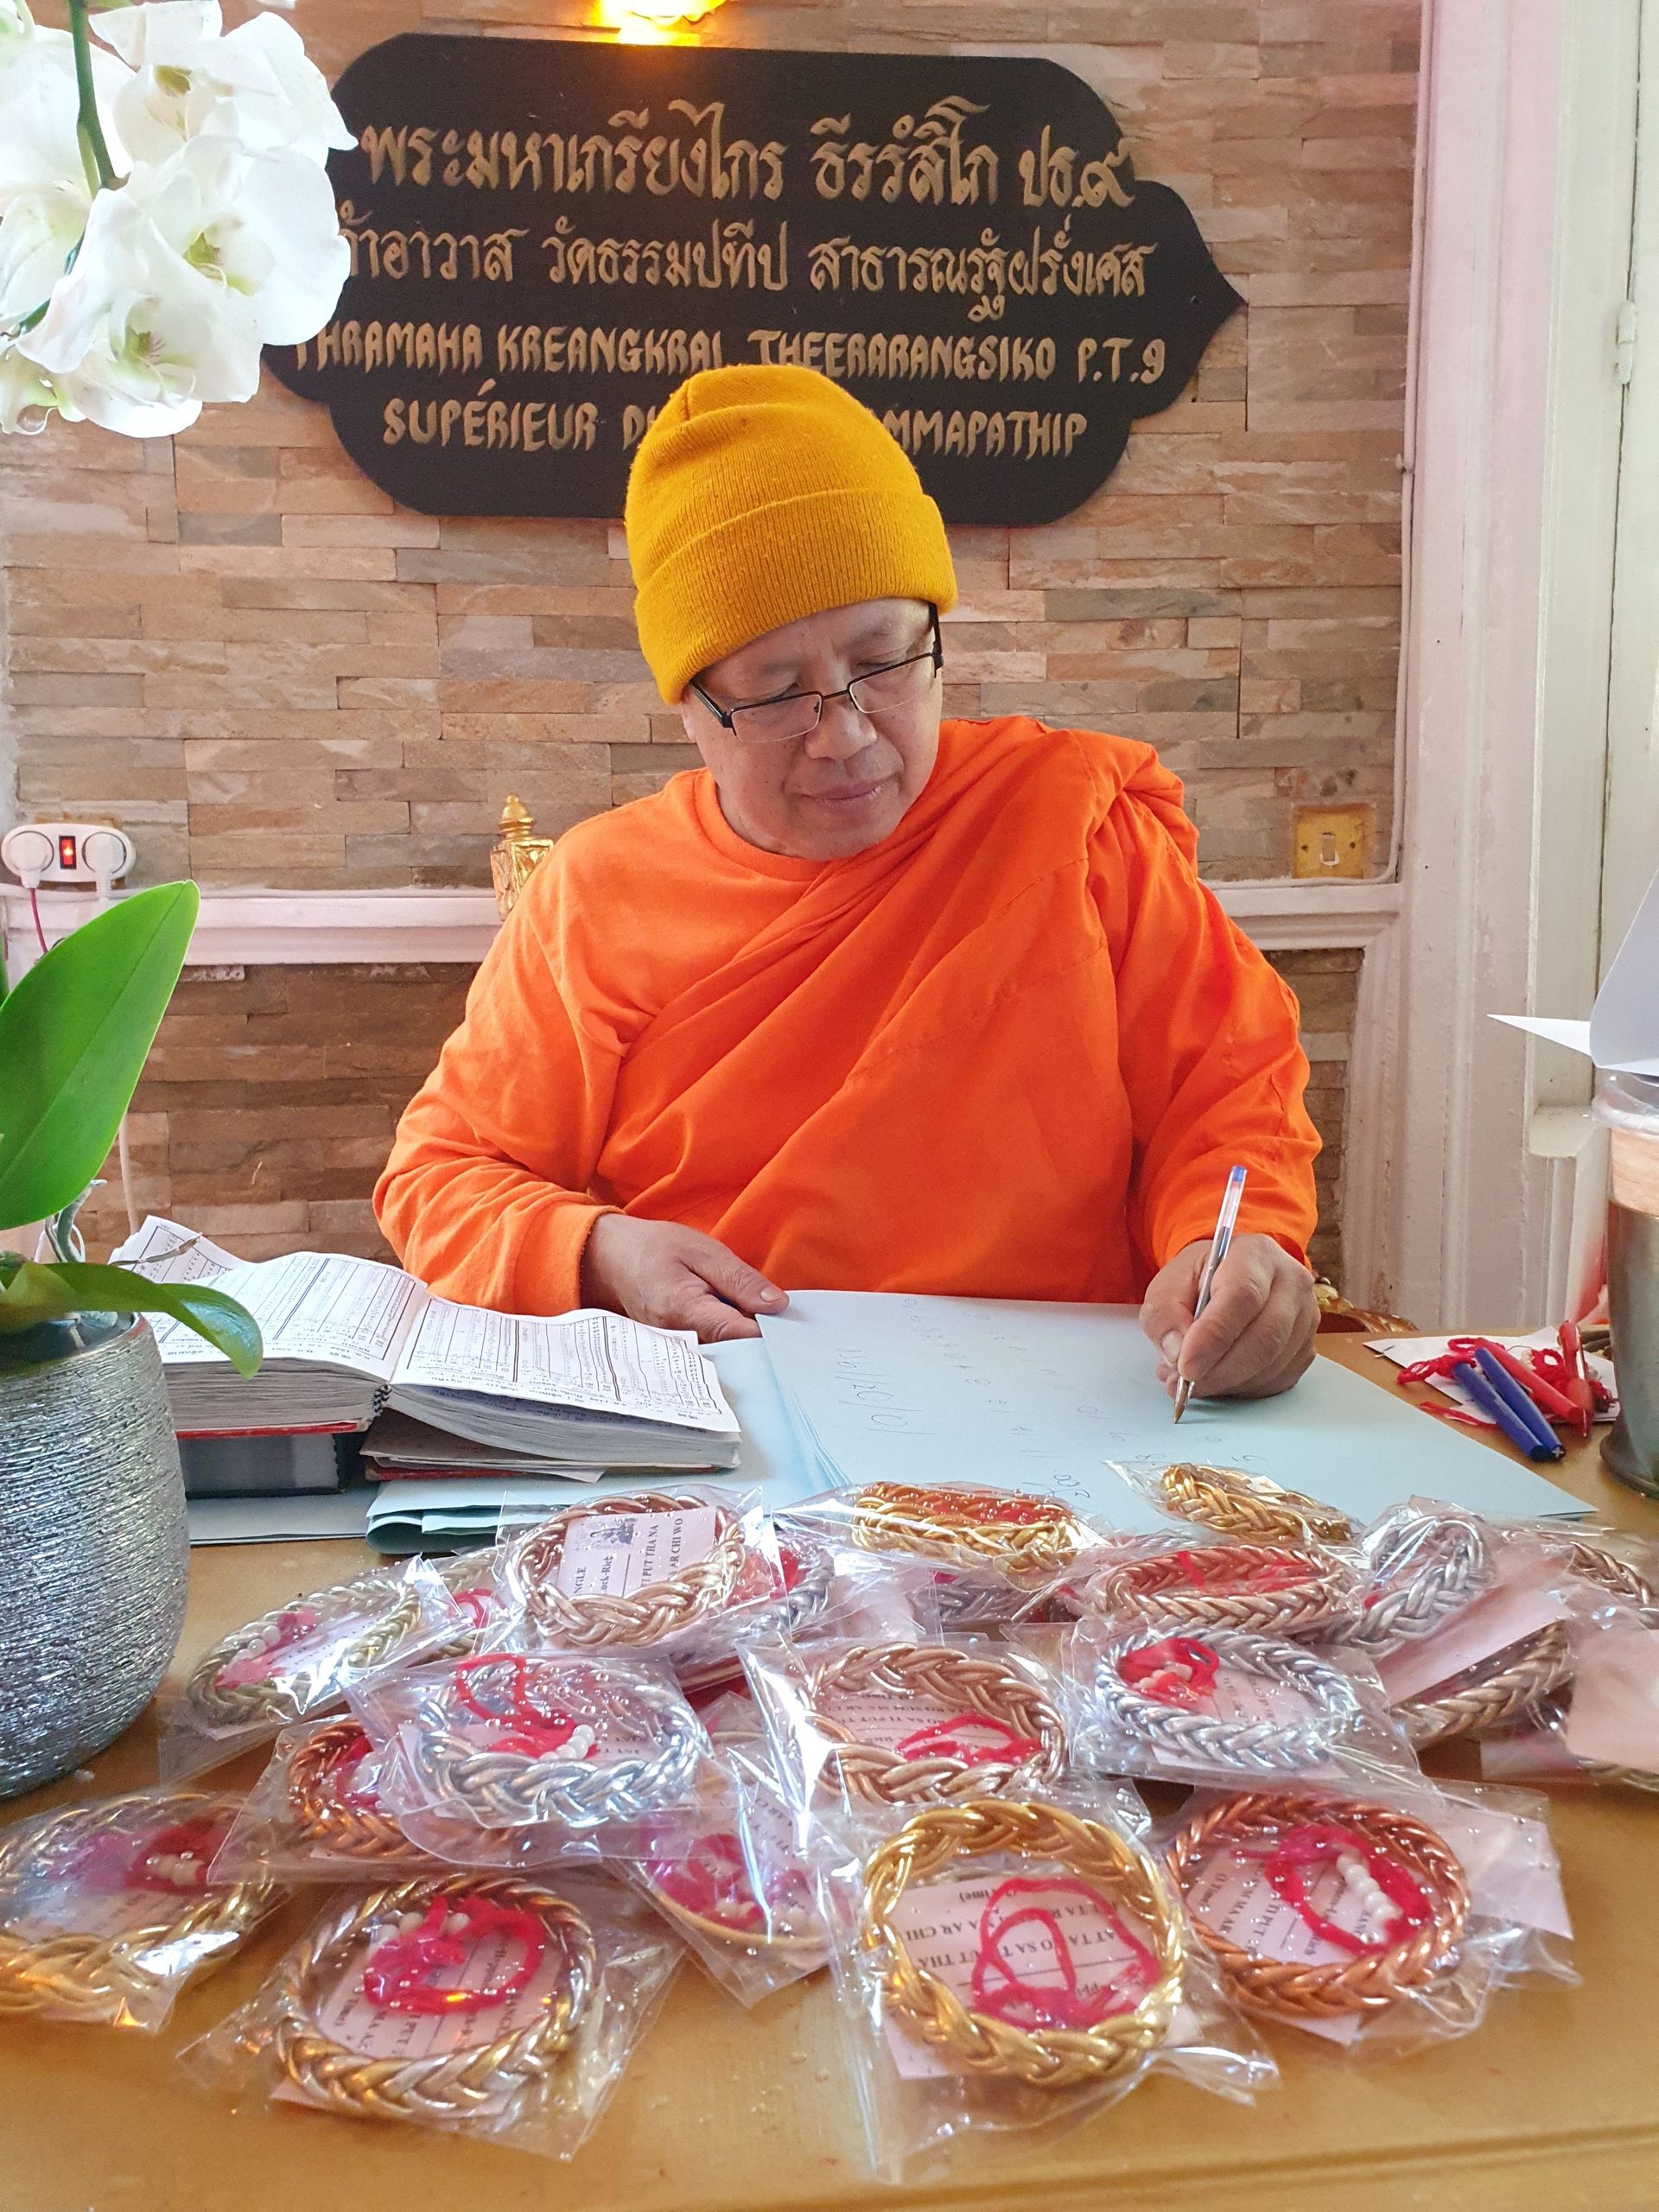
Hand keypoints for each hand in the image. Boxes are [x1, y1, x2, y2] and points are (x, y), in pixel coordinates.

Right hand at [579, 1214, 787, 1342]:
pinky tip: (736, 1322)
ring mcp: (676, 1351)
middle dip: (760, 1337)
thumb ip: (741, 1280)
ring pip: (727, 1353)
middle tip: (778, 1318)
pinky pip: (714, 1351)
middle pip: (736, 1351)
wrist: (610, 1260)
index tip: (790, 1324)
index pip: (740, 1335)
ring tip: (755, 1315)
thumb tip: (778, 1306)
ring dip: (745, 1337)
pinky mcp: (677, 1352)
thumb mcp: (703, 1251)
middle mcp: (679, 1341)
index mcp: (686, 1311)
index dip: (771, 1332)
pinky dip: (730, 1338)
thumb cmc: (655, 1249)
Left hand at [1140, 1233, 1317, 1402]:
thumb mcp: (1168, 1285)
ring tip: (1194, 1380)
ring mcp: (1306, 1317)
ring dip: (1227, 1382)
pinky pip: (1277, 1379)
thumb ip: (1164, 1316)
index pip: (1242, 1296)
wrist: (1228, 1280)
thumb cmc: (1200, 1281)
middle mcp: (1291, 1283)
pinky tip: (1219, 1378)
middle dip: (1219, 1370)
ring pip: (1271, 1364)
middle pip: (1264, 1337)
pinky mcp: (1306, 1348)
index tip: (1186, 1367)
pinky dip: (1243, 1388)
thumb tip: (1177, 1353)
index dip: (1214, 1336)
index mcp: (1256, 1255)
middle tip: (1185, 1384)